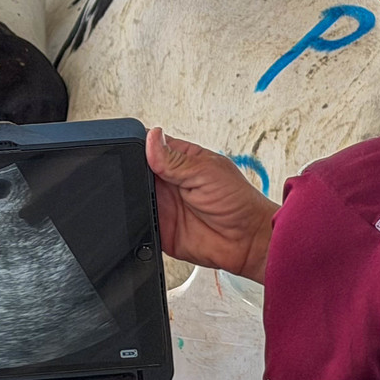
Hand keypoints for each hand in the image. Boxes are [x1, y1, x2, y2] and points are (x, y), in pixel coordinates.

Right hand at [146, 127, 278, 282]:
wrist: (246, 241)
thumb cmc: (238, 203)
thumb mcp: (207, 172)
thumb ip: (175, 160)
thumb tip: (152, 137)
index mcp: (181, 160)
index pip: (150, 145)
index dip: (140, 146)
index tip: (135, 151)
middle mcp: (169, 181)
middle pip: (137, 171)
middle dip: (133, 174)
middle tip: (144, 179)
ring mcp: (163, 205)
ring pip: (133, 197)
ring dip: (134, 198)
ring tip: (150, 200)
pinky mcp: (159, 228)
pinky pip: (139, 224)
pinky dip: (137, 222)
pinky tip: (147, 218)